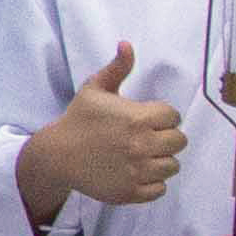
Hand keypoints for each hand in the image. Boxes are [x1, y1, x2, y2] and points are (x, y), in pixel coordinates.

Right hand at [15, 48, 183, 223]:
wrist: (57, 155)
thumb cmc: (78, 119)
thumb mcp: (94, 88)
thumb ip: (116, 68)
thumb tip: (127, 44)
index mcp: (138, 118)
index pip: (173, 116)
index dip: (161, 115)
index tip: (146, 118)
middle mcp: (142, 145)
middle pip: (179, 141)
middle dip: (165, 137)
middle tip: (146, 137)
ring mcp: (138, 171)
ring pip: (172, 166)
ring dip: (161, 160)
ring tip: (143, 155)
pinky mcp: (132, 192)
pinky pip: (160, 189)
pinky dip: (152, 183)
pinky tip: (137, 172)